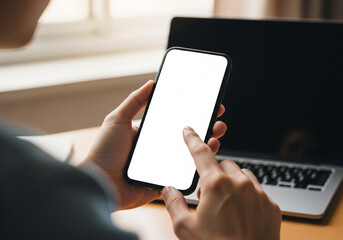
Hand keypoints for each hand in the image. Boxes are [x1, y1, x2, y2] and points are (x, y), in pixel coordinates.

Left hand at [86, 81, 226, 209]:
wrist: (98, 183)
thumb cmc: (104, 152)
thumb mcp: (117, 120)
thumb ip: (134, 101)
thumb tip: (151, 83)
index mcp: (150, 134)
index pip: (175, 121)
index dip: (191, 113)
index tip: (207, 105)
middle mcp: (158, 149)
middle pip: (186, 137)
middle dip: (205, 127)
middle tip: (218, 119)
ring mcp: (163, 166)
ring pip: (189, 155)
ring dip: (206, 145)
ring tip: (216, 134)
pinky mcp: (164, 182)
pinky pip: (184, 175)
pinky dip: (198, 166)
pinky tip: (207, 156)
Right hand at [162, 127, 280, 239]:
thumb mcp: (186, 229)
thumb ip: (174, 204)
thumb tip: (168, 190)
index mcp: (216, 185)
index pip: (201, 153)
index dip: (193, 139)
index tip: (189, 131)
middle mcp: (240, 184)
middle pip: (224, 165)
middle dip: (215, 175)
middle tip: (209, 195)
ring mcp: (259, 194)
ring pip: (243, 175)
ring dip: (233, 183)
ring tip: (227, 204)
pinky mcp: (271, 206)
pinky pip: (259, 190)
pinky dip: (249, 196)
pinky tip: (243, 215)